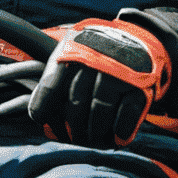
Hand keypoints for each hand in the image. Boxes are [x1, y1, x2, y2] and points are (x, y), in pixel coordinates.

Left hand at [28, 19, 171, 148]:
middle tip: (74, 138)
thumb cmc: (97, 52)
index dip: (42, 107)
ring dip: (95, 133)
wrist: (139, 36)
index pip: (51, 85)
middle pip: (76, 104)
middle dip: (72, 128)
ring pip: (100, 111)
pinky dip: (120, 131)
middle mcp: (94, 59)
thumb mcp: (72, 50)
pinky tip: (116, 139)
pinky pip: (127, 114)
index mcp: (72, 49)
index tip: (40, 120)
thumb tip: (38, 116)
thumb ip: (54, 77)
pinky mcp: (140, 83)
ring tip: (93, 141)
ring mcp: (119, 71)